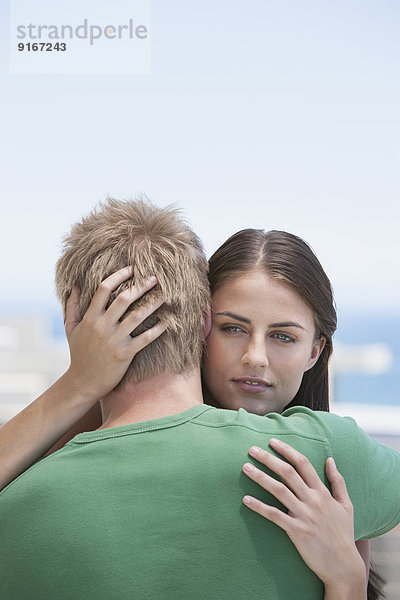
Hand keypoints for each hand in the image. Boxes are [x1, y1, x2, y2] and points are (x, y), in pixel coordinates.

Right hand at [63, 266, 165, 402]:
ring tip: (165, 295)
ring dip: (153, 304)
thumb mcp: (70, 328)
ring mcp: (114, 340)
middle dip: (141, 286)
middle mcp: (102, 326)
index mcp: (90, 318)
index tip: (131, 269)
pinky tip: (166, 322)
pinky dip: (157, 329)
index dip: (118, 276)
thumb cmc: (78, 354)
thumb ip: (72, 306)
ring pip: (137, 316)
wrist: (82, 383)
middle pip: (124, 299)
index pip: (104, 289)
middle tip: (155, 278)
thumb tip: (75, 286)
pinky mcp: (125, 354)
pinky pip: (144, 338)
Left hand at [242, 439, 366, 597]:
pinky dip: (259, 507)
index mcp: (323, 492)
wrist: (343, 566)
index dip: (287, 450)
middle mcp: (313, 500)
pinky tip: (245, 499)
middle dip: (269, 459)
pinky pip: (274, 516)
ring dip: (260, 477)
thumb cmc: (343, 534)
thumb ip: (338, 481)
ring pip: (278, 490)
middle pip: (288, 473)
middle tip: (252, 449)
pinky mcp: (296, 531)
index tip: (272, 442)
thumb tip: (330, 459)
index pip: (303, 463)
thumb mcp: (346, 505)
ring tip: (245, 467)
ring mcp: (304, 515)